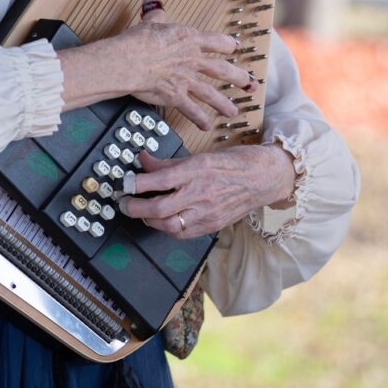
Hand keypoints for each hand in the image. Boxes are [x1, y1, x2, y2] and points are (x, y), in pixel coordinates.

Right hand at [59, 0, 258, 129]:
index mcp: (189, 39)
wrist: (129, 60)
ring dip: (224, 104)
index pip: (216, 42)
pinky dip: (200, 119)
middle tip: (249, 84)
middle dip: (239, 78)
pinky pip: (193, 110)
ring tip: (233, 112)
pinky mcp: (177, 96)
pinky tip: (207, 126)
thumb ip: (155, 13)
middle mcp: (193, 61)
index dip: (228, 45)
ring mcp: (187, 80)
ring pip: (212, 94)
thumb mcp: (150, 22)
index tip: (235, 47)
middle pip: (223, 70)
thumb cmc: (138, 41)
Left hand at [118, 144, 295, 237]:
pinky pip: (184, 233)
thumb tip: (143, 160)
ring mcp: (207, 212)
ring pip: (170, 226)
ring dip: (149, 221)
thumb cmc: (233, 162)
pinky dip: (167, 228)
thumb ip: (169, 162)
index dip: (137, 183)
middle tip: (123, 203)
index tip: (125, 183)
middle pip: (160, 208)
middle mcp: (201, 193)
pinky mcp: (213, 225)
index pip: (160, 179)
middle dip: (136, 208)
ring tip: (140, 212)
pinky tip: (161, 220)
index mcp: (197, 170)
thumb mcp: (199, 155)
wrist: (264, 178)